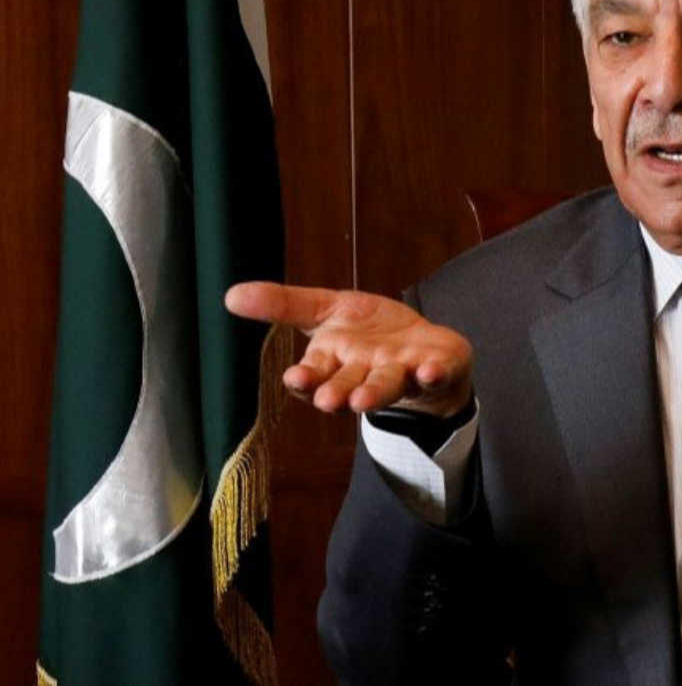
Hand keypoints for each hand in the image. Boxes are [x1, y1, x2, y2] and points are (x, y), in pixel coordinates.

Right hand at [225, 282, 472, 416]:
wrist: (425, 350)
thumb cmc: (370, 335)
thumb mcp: (327, 311)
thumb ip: (285, 305)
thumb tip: (230, 295)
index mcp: (336, 362)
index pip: (316, 374)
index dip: (307, 379)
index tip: (296, 379)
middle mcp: (366, 374)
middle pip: (348, 385)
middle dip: (338, 392)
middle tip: (329, 400)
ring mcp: (402, 374)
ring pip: (386, 385)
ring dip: (376, 392)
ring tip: (365, 398)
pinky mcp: (436, 369)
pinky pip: (436, 373)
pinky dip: (433, 373)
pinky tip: (430, 369)